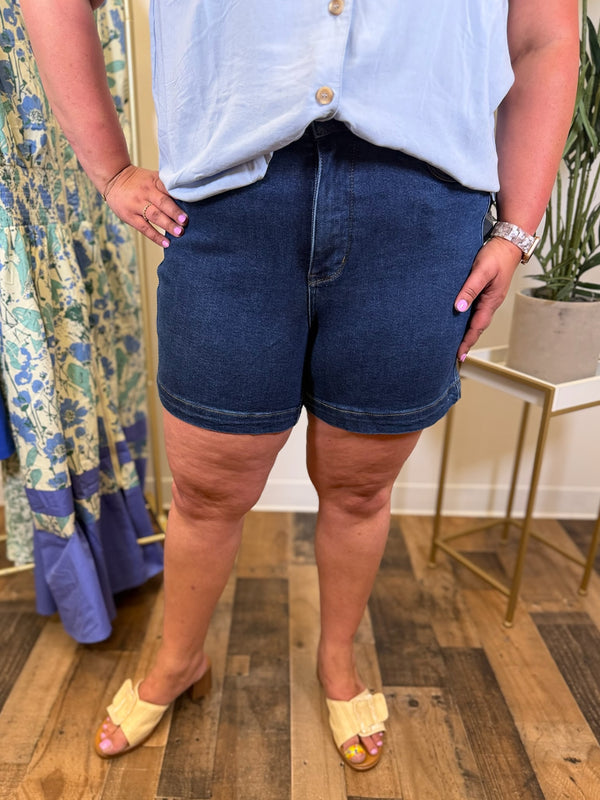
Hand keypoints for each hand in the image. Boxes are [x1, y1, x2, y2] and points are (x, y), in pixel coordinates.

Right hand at [103, 165, 187, 247]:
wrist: (113, 178)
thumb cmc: (138, 181)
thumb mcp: (152, 177)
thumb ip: (166, 186)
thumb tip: (187, 200)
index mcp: (153, 181)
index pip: (168, 188)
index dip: (179, 196)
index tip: (190, 203)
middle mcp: (146, 192)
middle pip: (162, 202)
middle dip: (175, 213)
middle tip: (185, 221)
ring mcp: (137, 205)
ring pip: (154, 216)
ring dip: (168, 225)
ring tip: (179, 232)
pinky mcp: (130, 217)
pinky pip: (145, 228)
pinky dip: (156, 236)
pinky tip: (166, 243)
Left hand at [454, 236, 521, 361]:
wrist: (509, 242)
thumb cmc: (496, 255)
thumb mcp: (482, 271)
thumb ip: (470, 289)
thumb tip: (458, 308)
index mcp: (491, 301)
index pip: (476, 327)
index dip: (467, 342)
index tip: (459, 355)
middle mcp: (490, 302)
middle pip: (477, 327)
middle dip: (467, 341)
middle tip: (456, 355)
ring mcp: (489, 297)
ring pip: (476, 319)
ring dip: (467, 331)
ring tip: (455, 342)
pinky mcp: (485, 291)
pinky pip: (475, 309)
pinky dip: (467, 319)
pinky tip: (459, 320)